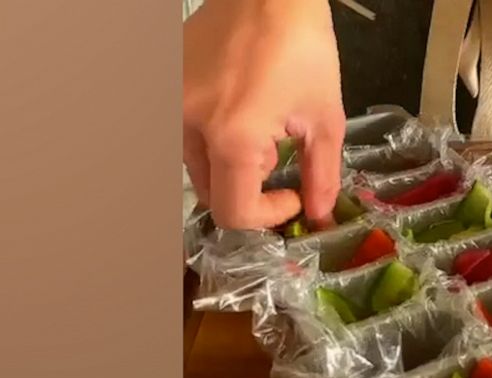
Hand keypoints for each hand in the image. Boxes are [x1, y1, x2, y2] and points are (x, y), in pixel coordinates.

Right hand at [184, 0, 344, 229]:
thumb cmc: (302, 47)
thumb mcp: (325, 118)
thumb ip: (321, 175)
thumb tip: (319, 214)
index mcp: (231, 137)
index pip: (233, 211)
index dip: (268, 216)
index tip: (292, 197)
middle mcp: (189, 124)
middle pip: (210, 192)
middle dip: (248, 187)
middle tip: (278, 157)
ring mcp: (171, 103)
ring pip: (195, 164)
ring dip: (229, 162)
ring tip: (260, 125)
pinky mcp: (166, 86)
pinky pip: (184, 133)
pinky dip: (212, 137)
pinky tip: (240, 108)